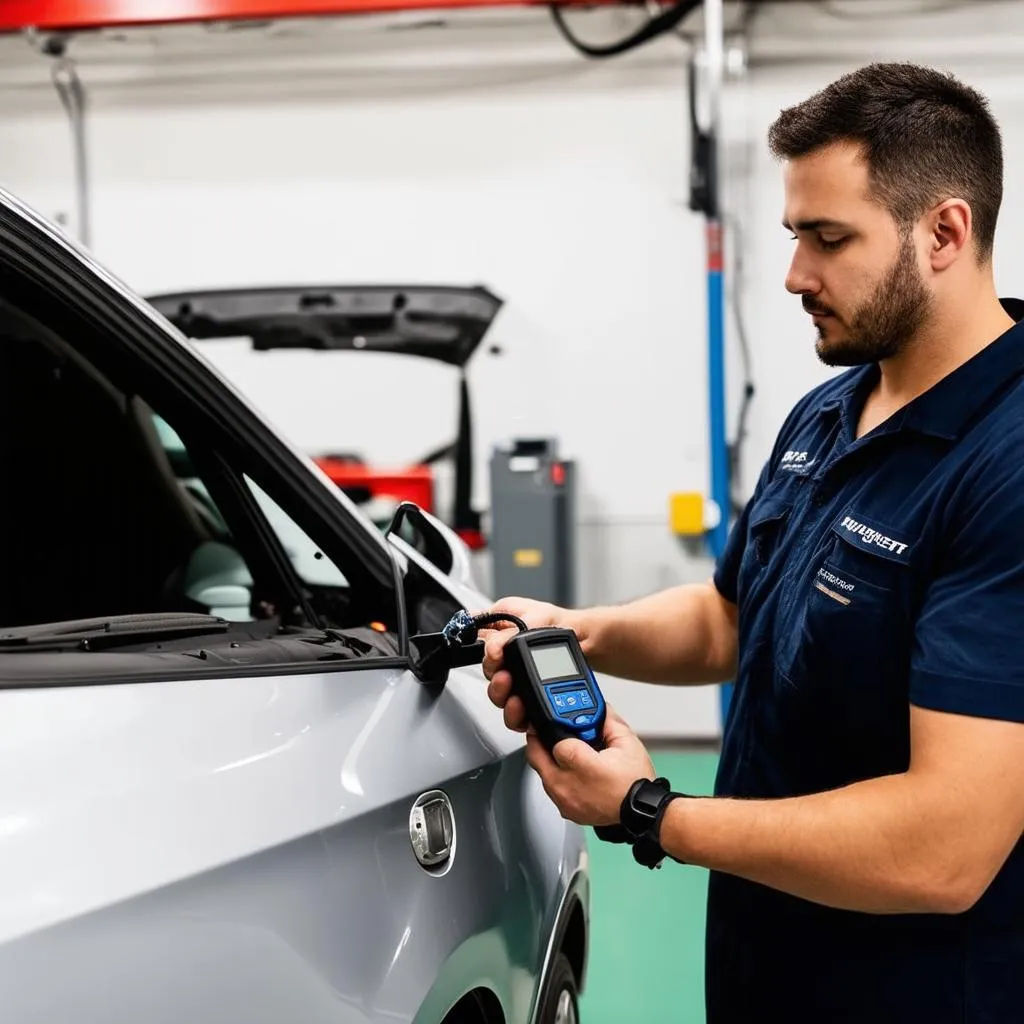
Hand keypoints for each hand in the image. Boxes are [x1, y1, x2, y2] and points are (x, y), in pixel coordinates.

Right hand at [479, 596, 572, 733]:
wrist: (584, 640)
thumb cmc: (557, 622)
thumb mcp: (530, 617)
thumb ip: (507, 633)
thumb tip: (491, 648)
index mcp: (498, 633)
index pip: (474, 645)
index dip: (478, 652)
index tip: (494, 655)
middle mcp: (504, 658)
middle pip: (488, 677)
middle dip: (495, 679)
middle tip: (506, 677)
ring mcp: (515, 680)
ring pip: (499, 698)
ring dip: (504, 698)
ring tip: (516, 696)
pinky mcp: (527, 698)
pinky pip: (516, 714)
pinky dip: (518, 715)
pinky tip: (526, 709)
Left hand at [525, 707, 655, 826]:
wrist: (644, 811)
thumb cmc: (636, 781)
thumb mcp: (627, 742)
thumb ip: (609, 721)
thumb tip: (600, 709)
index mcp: (581, 766)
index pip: (554, 741)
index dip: (559, 730)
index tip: (564, 726)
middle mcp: (566, 786)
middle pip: (536, 757)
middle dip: (540, 742)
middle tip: (547, 732)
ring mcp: (564, 801)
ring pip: (541, 774)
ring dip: (548, 761)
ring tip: (564, 754)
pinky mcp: (567, 811)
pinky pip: (552, 790)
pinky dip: (557, 779)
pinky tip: (571, 773)